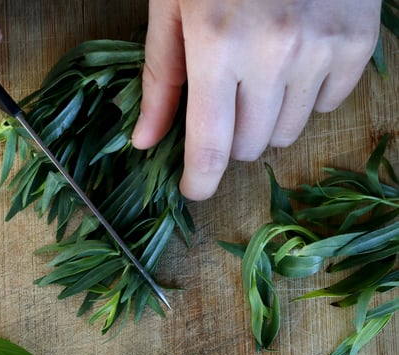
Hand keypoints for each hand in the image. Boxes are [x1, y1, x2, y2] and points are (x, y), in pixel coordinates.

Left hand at [132, 0, 381, 199]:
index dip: (199, 181)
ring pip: (287, 133)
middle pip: (250, 147)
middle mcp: (273, 52)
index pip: (210, 147)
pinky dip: (308, 93)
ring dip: (268, 116)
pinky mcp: (357, 41)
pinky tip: (296, 56)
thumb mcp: (173, 4)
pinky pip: (328, 105)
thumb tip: (145, 142)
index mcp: (217, 43)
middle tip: (226, 97)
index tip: (195, 190)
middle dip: (231, 135)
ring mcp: (320, 47)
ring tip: (261, 69)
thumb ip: (161, 78)